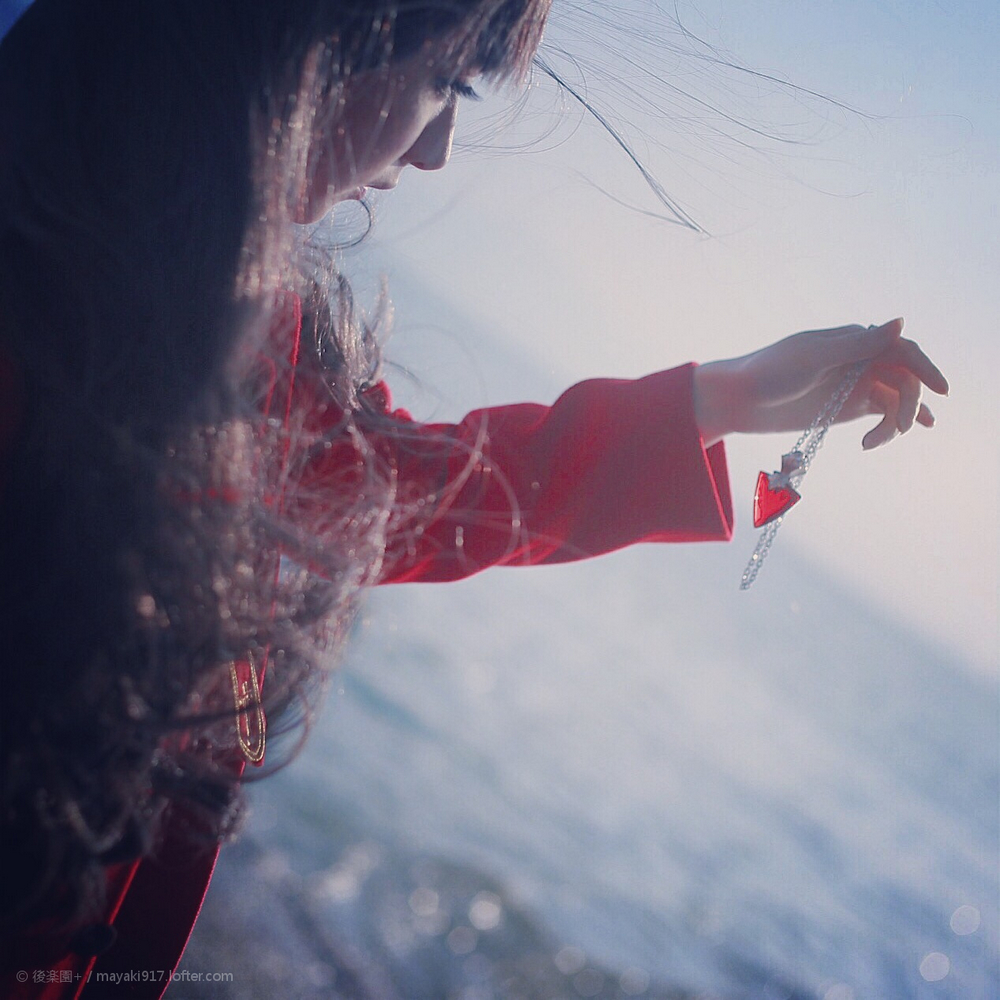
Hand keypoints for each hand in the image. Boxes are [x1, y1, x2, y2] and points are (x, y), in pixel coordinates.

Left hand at [693, 318, 948, 447]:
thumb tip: (901, 322)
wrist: (737, 400)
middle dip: (908, 402)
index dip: (926, 368)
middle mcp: (860, 360)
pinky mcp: (846, 408)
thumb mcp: (813, 357)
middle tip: (897, 429)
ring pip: (895, 398)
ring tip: (875, 441)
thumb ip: (858, 344)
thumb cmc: (769, 372)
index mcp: (854, 340)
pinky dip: (892, 424)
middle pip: (904, 378)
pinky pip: (881, 413)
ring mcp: (854, 385)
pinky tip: (897, 434)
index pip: (902, 350)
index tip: (942, 391)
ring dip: (898, 419)